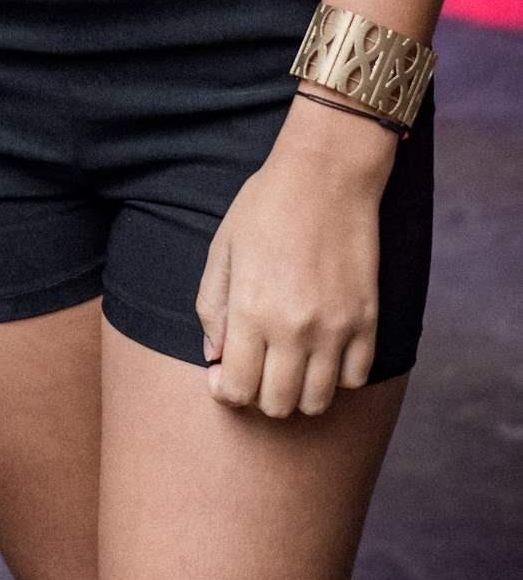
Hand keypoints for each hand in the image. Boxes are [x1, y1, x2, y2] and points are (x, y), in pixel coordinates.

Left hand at [195, 108, 390, 417]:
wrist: (326, 175)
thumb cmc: (266, 206)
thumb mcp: (223, 249)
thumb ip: (212, 307)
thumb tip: (214, 354)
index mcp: (252, 311)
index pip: (236, 391)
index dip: (224, 391)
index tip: (224, 373)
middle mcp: (295, 329)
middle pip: (277, 405)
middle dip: (259, 395)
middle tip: (256, 368)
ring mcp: (336, 328)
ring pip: (318, 401)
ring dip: (299, 393)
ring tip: (289, 365)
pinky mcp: (367, 320)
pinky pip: (355, 378)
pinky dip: (337, 377)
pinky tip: (323, 353)